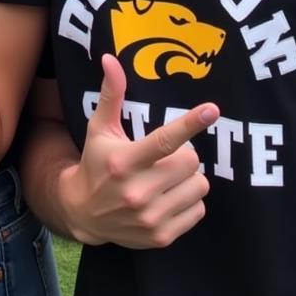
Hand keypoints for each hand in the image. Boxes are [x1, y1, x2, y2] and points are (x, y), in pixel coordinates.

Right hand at [59, 53, 217, 248]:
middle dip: (184, 156)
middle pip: (191, 162)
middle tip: (166, 157)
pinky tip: (168, 197)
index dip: (190, 123)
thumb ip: (111, 94)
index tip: (212, 110)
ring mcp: (151, 217)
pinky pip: (198, 210)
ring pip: (199, 186)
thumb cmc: (96, 163)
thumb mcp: (99, 128)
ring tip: (167, 178)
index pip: (164, 140)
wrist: (83, 214)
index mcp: (124, 161)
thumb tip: (110, 59)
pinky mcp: (161, 236)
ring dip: (189, 178)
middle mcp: (137, 191)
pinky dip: (189, 201)